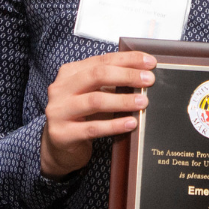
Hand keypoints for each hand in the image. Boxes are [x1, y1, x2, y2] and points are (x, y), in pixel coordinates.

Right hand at [40, 51, 157, 178]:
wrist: (58, 148)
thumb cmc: (80, 117)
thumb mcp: (92, 94)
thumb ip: (109, 83)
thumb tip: (142, 75)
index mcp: (69, 73)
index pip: (101, 60)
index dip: (127, 60)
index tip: (149, 63)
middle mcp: (60, 89)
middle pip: (97, 75)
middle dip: (127, 75)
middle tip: (149, 80)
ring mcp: (58, 111)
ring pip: (95, 101)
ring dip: (123, 100)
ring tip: (143, 102)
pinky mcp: (62, 134)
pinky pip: (93, 128)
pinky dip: (115, 125)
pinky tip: (131, 123)